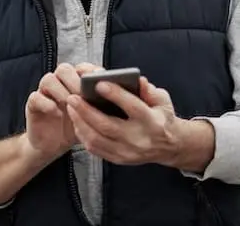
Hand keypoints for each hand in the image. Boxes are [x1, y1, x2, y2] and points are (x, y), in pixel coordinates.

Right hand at [23, 62, 101, 160]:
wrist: (54, 145)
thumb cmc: (76, 128)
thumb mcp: (92, 117)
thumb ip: (101, 105)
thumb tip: (119, 96)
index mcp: (76, 82)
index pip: (82, 67)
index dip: (90, 70)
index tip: (99, 78)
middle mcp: (60, 83)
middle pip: (64, 69)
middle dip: (75, 80)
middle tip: (83, 93)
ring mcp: (45, 92)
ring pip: (48, 79)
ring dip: (61, 90)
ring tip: (70, 103)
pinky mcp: (33, 104)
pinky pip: (35, 97)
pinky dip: (46, 103)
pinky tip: (57, 113)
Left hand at [66, 77, 186, 166]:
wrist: (168, 147)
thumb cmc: (162, 118)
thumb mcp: (163, 101)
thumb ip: (150, 91)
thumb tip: (138, 81)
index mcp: (152, 122)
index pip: (132, 107)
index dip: (115, 95)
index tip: (99, 83)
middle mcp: (139, 139)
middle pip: (107, 126)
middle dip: (87, 111)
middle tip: (73, 97)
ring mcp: (127, 152)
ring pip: (97, 139)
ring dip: (80, 123)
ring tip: (71, 107)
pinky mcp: (119, 159)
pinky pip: (95, 149)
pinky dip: (83, 135)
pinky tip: (77, 122)